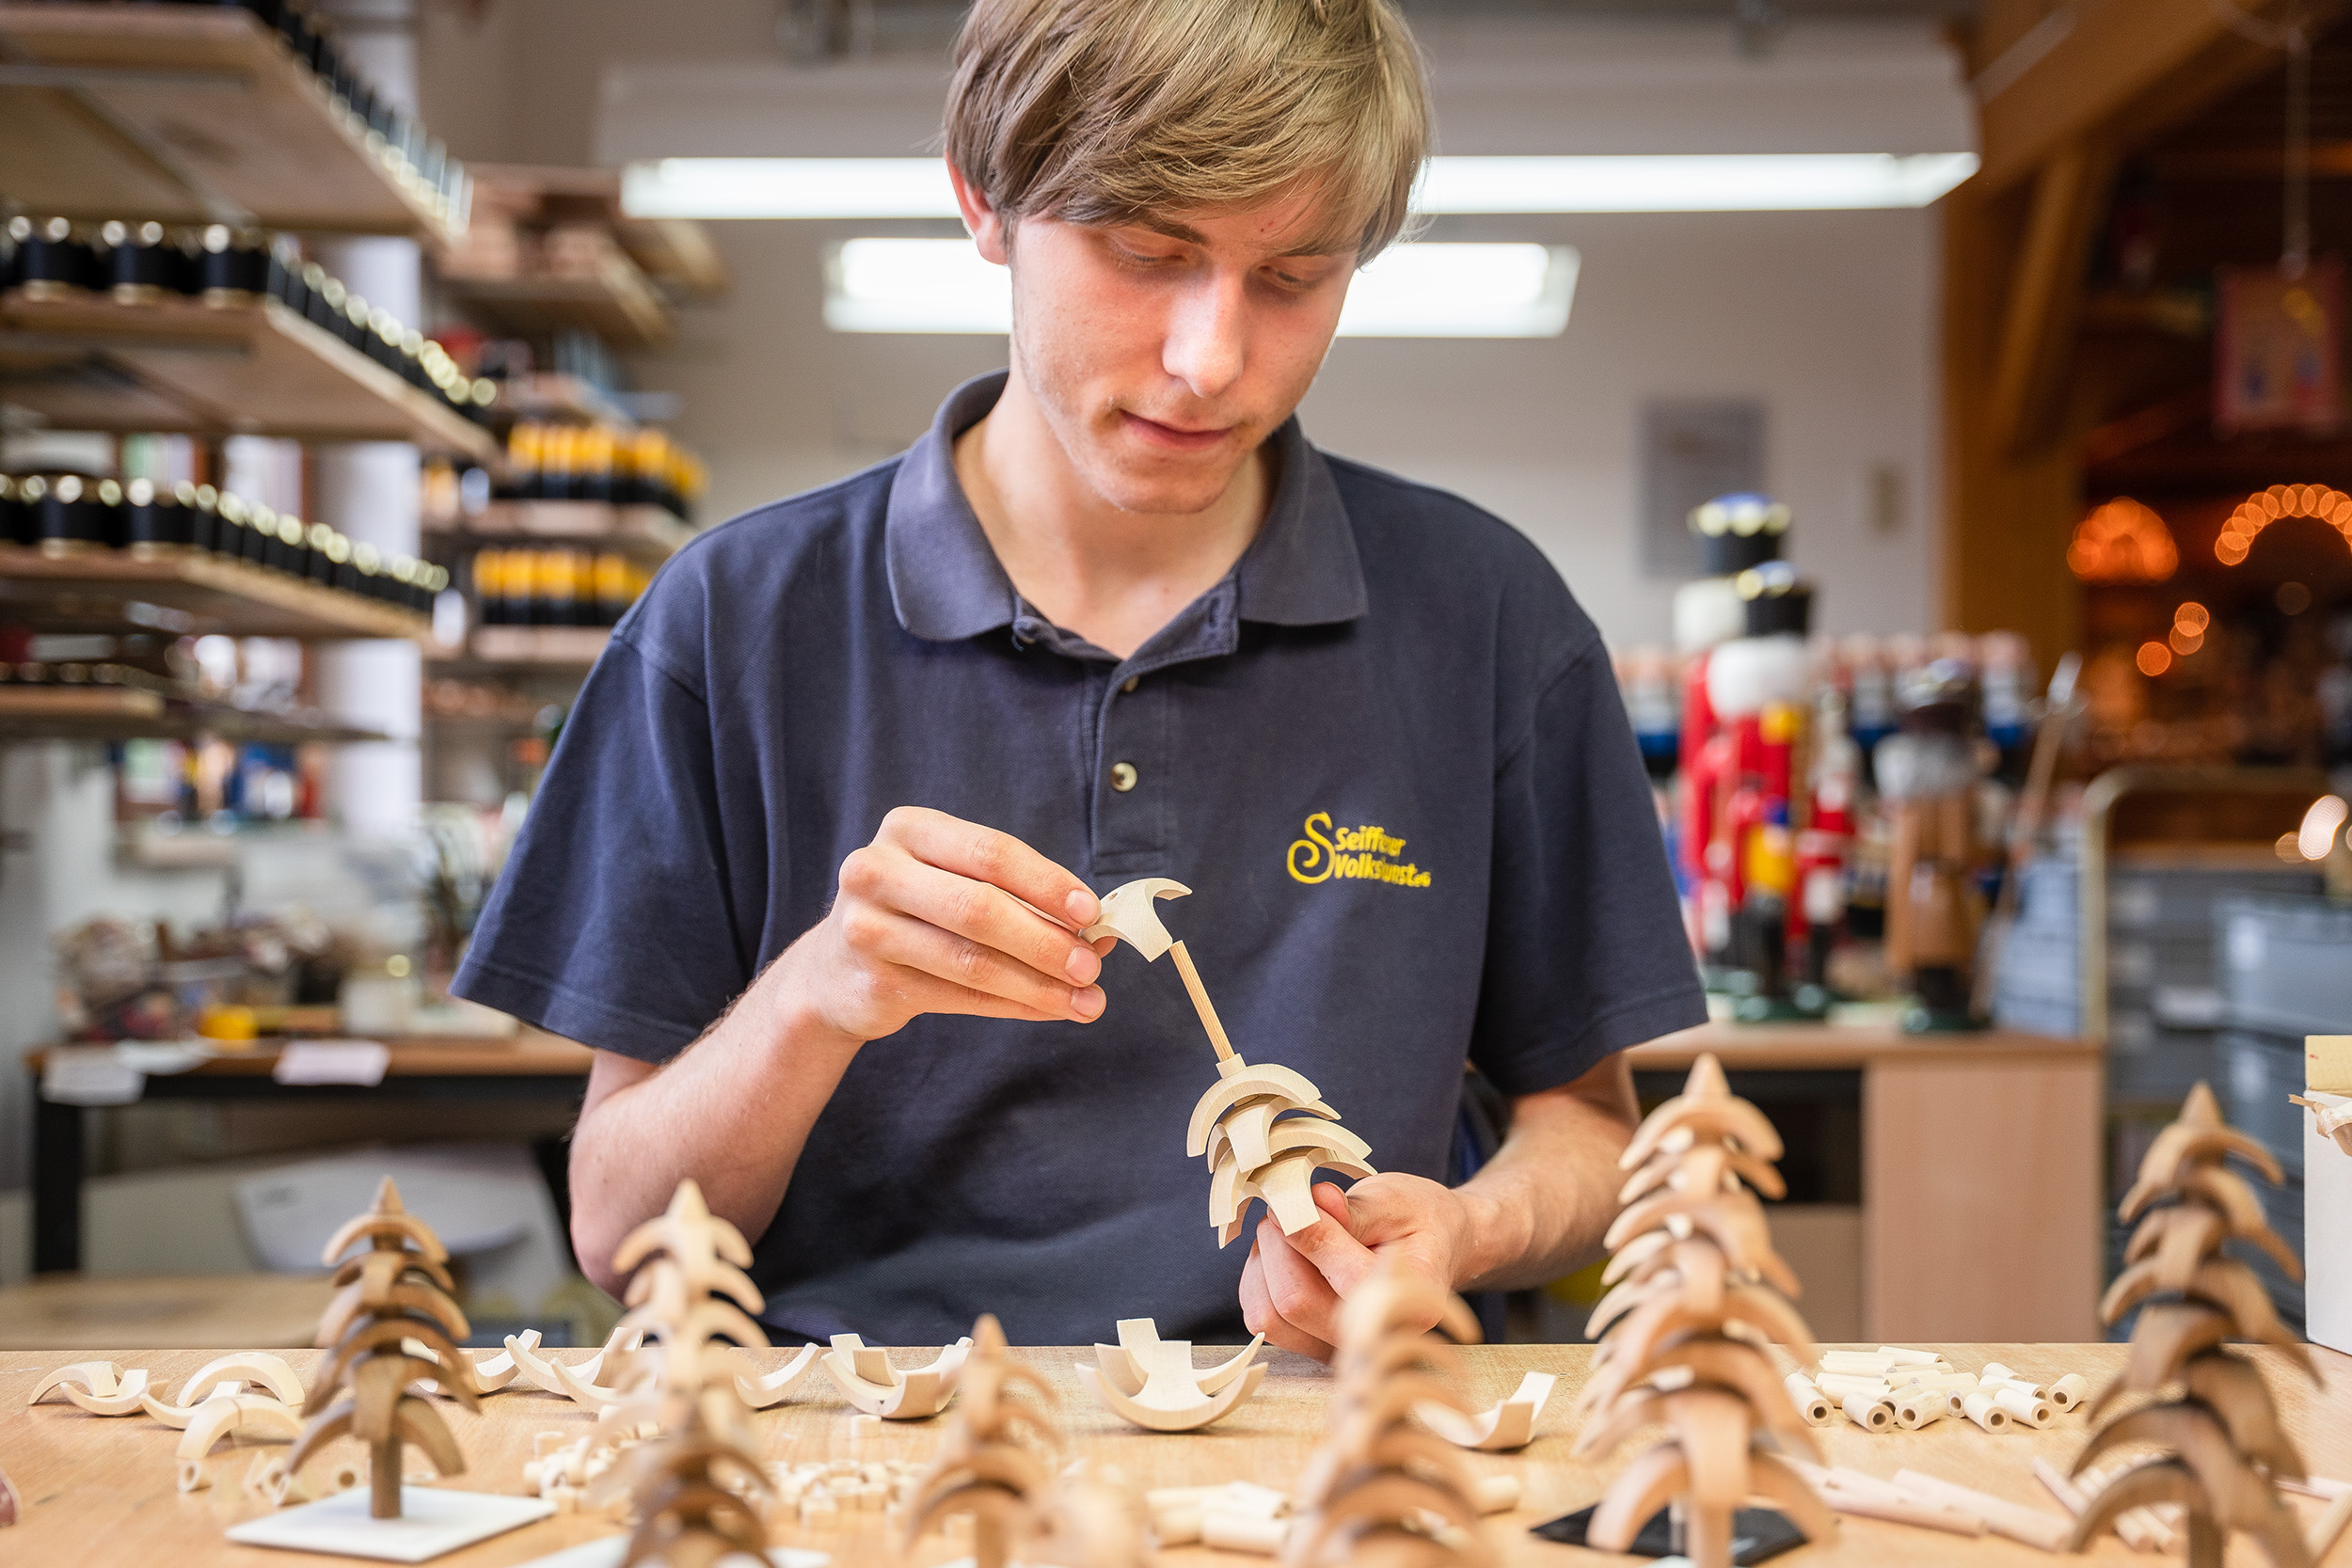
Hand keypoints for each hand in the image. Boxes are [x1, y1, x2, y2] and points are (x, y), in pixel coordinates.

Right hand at [765, 806, 1113, 1048]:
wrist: (834, 971)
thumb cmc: (917, 913)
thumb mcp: (957, 883)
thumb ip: (1022, 899)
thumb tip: (1099, 934)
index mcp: (908, 829)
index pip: (990, 852)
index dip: (1046, 883)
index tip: (1091, 912)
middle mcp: (876, 871)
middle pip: (978, 908)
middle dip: (1045, 940)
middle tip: (1091, 966)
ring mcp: (866, 929)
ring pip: (970, 961)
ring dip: (1038, 984)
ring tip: (1084, 1000)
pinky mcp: (873, 983)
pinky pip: (961, 998)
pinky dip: (1014, 1006)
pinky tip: (1049, 1010)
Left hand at [1237, 1175, 1475, 1361]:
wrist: (1435, 1247)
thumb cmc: (1418, 1220)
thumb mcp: (1394, 1201)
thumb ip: (1351, 1210)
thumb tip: (1301, 1209)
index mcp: (1409, 1300)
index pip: (1340, 1278)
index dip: (1304, 1232)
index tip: (1291, 1198)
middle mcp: (1376, 1339)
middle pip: (1294, 1303)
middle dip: (1277, 1245)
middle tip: (1285, 1206)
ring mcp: (1342, 1350)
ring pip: (1269, 1316)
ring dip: (1265, 1264)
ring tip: (1289, 1229)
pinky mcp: (1313, 1347)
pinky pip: (1263, 1319)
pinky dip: (1260, 1280)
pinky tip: (1285, 1254)